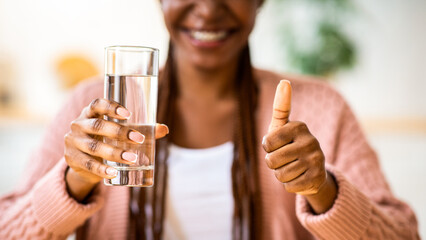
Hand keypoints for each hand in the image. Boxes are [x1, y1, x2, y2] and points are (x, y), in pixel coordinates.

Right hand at [64, 98, 168, 200]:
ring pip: (94, 146)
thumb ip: (141, 129)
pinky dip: (102, 169)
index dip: (111, 107)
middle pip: (97, 126)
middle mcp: (78, 124)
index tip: (128, 114)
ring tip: (132, 159)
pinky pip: (88, 164)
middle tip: (139, 139)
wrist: (83, 162)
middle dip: (119, 132)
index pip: (96, 104)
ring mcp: (73, 142)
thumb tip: (164, 129)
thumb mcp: (120, 133)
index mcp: (90, 113)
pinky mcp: (72, 159)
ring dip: (114, 153)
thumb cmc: (106, 140)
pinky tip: (114, 172)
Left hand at [262, 80, 335, 212]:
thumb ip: (281, 106)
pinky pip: (289, 186)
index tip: (278, 144)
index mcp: (299, 126)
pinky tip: (299, 177)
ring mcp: (316, 160)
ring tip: (292, 167)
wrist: (312, 170)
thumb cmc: (289, 144)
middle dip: (273, 163)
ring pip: (280, 175)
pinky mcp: (317, 179)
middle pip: (271, 161)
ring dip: (281, 174)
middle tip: (285, 158)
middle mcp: (311, 141)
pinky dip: (290, 185)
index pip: (267, 143)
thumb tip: (284, 82)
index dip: (268, 148)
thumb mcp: (282, 127)